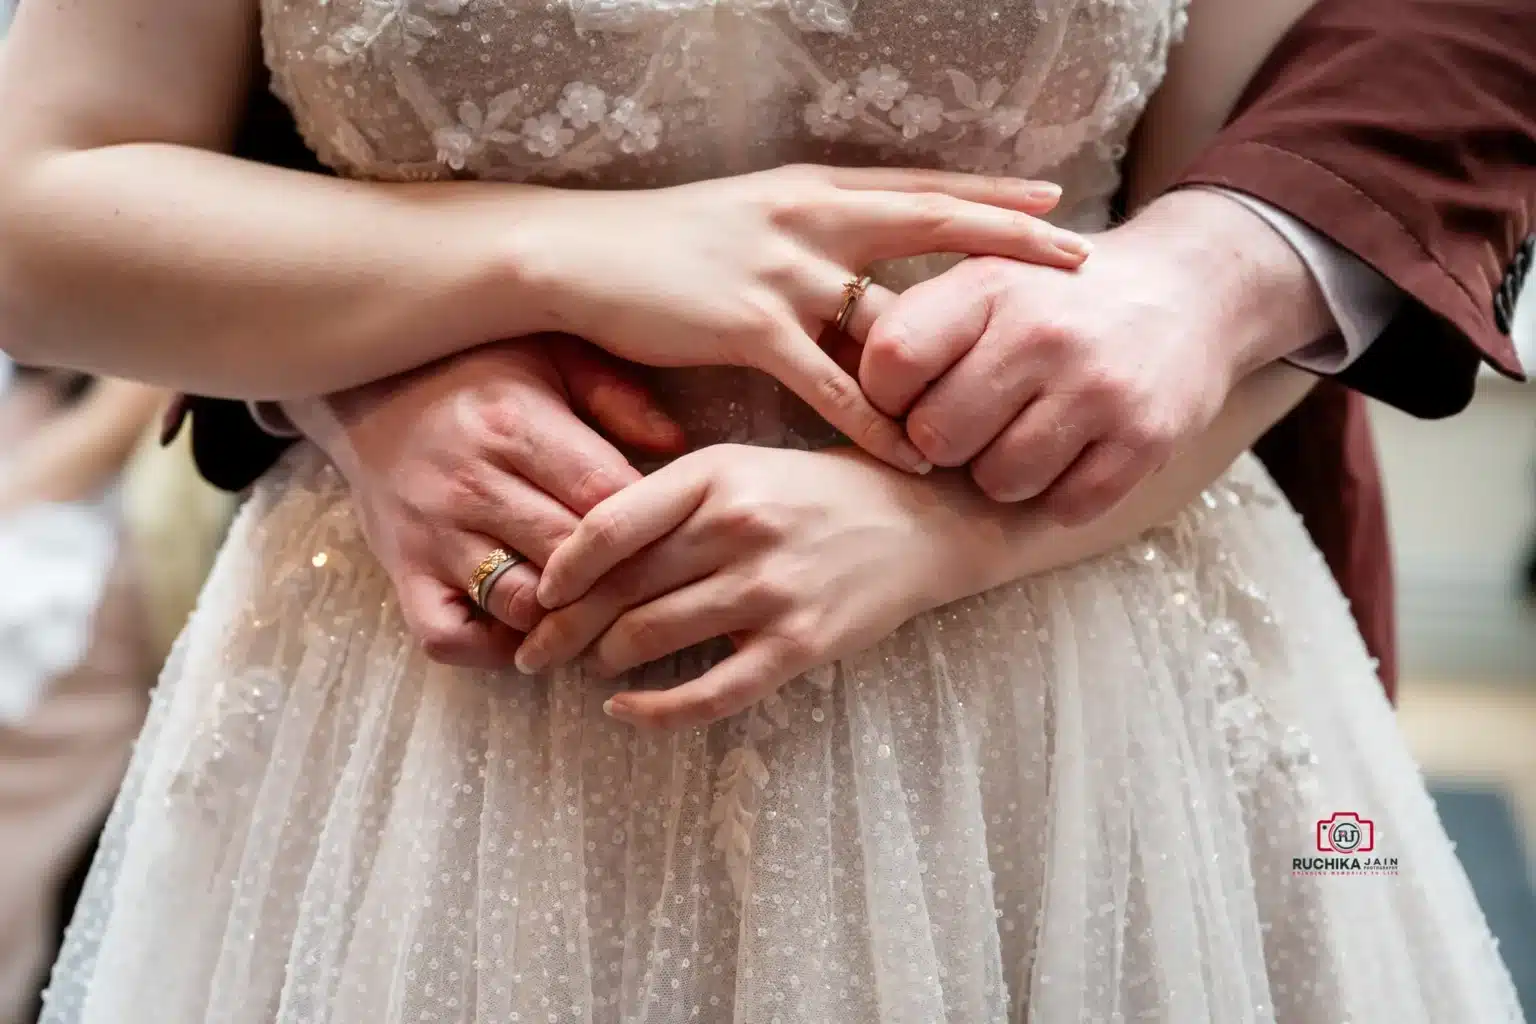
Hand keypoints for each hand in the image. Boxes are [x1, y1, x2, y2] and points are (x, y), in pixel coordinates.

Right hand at [285, 336, 683, 667]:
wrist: (366, 386)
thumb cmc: (477, 371)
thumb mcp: (550, 355)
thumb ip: (616, 395)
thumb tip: (677, 445)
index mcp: (514, 426)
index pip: (604, 500)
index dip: (649, 526)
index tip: (673, 533)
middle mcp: (470, 485)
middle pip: (571, 559)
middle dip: (618, 578)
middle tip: (652, 583)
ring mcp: (432, 535)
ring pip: (519, 604)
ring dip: (564, 617)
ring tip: (595, 606)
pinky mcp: (403, 573)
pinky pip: (449, 637)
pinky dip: (492, 649)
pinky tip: (528, 631)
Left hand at [514, 445, 970, 728]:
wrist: (918, 523)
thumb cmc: (813, 494)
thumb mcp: (740, 468)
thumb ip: (668, 501)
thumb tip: (578, 551)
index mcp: (716, 474)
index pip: (609, 526)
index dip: (560, 568)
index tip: (539, 595)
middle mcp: (740, 528)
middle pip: (620, 589)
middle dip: (563, 629)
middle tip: (532, 652)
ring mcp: (771, 589)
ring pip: (651, 637)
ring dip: (604, 660)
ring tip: (589, 666)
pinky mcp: (799, 644)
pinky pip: (710, 693)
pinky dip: (655, 710)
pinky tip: (624, 710)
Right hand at [519, 165, 1089, 474]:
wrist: (573, 253)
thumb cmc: (654, 246)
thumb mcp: (742, 220)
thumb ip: (802, 242)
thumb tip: (849, 276)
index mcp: (809, 189)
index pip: (917, 186)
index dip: (987, 193)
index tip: (1051, 201)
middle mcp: (808, 216)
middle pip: (932, 223)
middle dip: (1009, 240)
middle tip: (1077, 258)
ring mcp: (781, 269)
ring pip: (893, 311)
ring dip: (956, 350)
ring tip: (1016, 377)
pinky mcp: (748, 325)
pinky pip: (833, 382)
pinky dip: (879, 419)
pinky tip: (917, 449)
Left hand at [859, 190, 1334, 521]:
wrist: (1191, 290)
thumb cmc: (1056, 299)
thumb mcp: (986, 278)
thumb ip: (916, 322)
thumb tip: (824, 373)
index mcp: (987, 287)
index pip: (890, 363)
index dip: (887, 397)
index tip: (913, 397)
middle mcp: (1041, 334)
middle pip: (937, 437)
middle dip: (944, 444)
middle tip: (973, 424)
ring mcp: (1098, 389)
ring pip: (999, 482)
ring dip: (1002, 474)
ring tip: (1023, 436)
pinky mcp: (1145, 438)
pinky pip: (1065, 507)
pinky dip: (1060, 495)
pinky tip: (1070, 456)